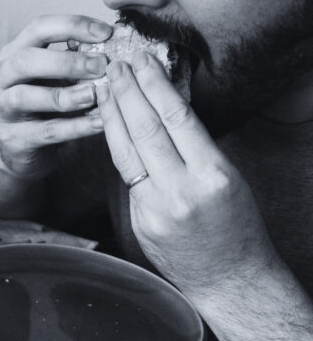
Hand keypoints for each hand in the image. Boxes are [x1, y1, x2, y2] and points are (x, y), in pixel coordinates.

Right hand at [0, 15, 112, 178]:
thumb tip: (112, 40)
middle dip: (66, 61)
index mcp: (12, 54)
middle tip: (101, 65)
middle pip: (25, 60)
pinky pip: (45, 131)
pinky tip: (100, 122)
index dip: (71, 26)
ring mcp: (0, 109)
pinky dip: (75, 126)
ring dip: (64, 94)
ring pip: (25, 97)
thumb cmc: (45, 106)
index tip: (105, 32)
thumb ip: (75, 59)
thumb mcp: (57, 77)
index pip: (38, 29)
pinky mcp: (12, 139)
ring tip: (94, 94)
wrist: (24, 149)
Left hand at [96, 53, 276, 291]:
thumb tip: (167, 107)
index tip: (142, 62)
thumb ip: (195, 146)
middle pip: (146, 130)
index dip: (155, 86)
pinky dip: (116, 147)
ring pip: (127, 152)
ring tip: (104, 89)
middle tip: (114, 66)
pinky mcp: (141, 221)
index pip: (178, 119)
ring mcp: (157, 208)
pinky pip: (126, 175)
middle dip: (127, 93)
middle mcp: (183, 190)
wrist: (230, 278)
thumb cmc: (236, 224)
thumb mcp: (227, 177)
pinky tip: (109, 127)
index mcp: (213, 174)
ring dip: (112, 116)